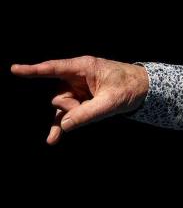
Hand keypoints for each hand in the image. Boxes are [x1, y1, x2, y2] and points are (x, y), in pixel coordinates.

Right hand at [10, 55, 149, 144]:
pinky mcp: (80, 100)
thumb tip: (64, 125)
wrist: (144, 89)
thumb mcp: (112, 102)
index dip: (33, 70)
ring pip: (63, 107)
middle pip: (59, 96)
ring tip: (93, 114)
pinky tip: (53, 140)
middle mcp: (76, 77)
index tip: (14, 69)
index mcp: (84, 68)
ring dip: (73, 116)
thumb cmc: (130, 87)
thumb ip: (88, 113)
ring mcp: (77, 89)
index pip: (54, 68)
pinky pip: (66, 114)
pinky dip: (62, 126)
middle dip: (70, 108)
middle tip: (91, 109)